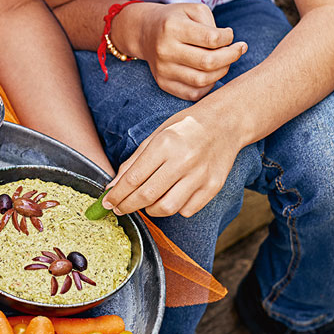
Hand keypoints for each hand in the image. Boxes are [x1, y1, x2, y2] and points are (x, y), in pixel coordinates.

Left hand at [102, 108, 241, 217]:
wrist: (225, 123)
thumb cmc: (185, 128)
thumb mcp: (156, 136)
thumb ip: (134, 162)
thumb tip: (113, 187)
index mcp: (166, 144)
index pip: (134, 178)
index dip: (117, 194)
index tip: (107, 202)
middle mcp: (184, 161)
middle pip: (147, 196)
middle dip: (127, 206)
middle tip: (119, 208)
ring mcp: (200, 176)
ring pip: (166, 208)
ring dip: (149, 210)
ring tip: (145, 203)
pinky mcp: (213, 187)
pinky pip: (186, 210)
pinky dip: (174, 209)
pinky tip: (169, 198)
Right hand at [122, 3, 246, 100]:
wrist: (145, 33)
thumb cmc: (176, 20)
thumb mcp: (193, 11)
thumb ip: (212, 25)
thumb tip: (229, 47)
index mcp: (173, 28)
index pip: (211, 39)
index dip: (228, 39)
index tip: (230, 35)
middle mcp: (165, 50)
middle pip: (208, 62)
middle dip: (231, 56)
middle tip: (238, 50)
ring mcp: (163, 70)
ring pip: (202, 81)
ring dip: (221, 72)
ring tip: (225, 62)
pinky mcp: (163, 83)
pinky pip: (192, 94)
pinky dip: (208, 86)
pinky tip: (211, 74)